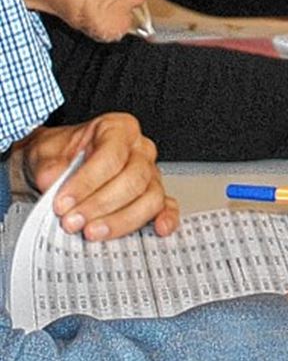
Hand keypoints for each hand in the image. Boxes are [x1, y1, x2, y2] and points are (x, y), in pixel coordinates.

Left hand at [15, 114, 178, 239]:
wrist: (61, 166)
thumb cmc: (60, 156)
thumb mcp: (46, 153)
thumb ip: (49, 166)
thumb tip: (53, 180)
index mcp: (117, 128)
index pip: (111, 155)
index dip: (87, 182)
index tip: (63, 204)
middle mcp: (139, 148)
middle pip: (134, 178)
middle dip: (101, 205)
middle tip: (73, 222)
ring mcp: (150, 172)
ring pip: (150, 197)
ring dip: (121, 220)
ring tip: (93, 232)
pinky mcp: (153, 194)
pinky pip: (167, 205)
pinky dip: (166, 218)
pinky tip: (158, 229)